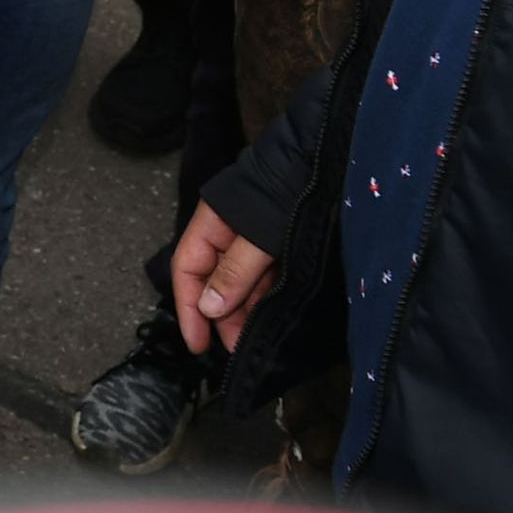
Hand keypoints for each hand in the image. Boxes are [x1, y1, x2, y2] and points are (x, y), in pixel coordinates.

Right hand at [169, 199, 274, 355]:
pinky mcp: (276, 246)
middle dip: (220, 315)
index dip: (189, 309)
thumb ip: (234, 273)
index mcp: (211, 224)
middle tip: (234, 347)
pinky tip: (267, 317)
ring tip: (251, 339)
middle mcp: (227, 233)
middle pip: (213, 280)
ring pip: (239, 282)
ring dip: (242, 311)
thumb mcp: (259, 236)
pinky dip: (261, 299)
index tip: (197, 344)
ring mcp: (252, 240)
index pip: (188, 270)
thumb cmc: (287, 193)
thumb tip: (208, 308)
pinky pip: (261, 278)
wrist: (324, 165)